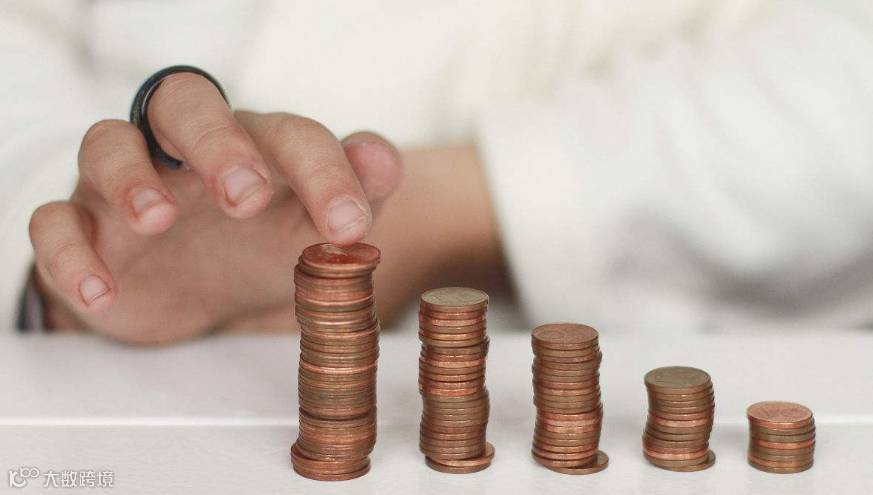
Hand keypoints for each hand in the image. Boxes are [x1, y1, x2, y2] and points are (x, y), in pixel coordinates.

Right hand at [27, 73, 402, 343]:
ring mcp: (126, 184)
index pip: (286, 133)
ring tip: (157, 219)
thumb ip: (354, 192)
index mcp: (253, 145)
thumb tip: (381, 160)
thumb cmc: (261, 249)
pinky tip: (103, 292)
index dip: (321, 172)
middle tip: (247, 195)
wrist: (199, 297)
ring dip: (128, 177)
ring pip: (106, 144)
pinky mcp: (84, 229)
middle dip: (216, 143)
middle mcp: (185, 151)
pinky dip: (70, 254)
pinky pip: (55, 223)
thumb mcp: (312, 227)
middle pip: (186, 105)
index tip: (349, 227)